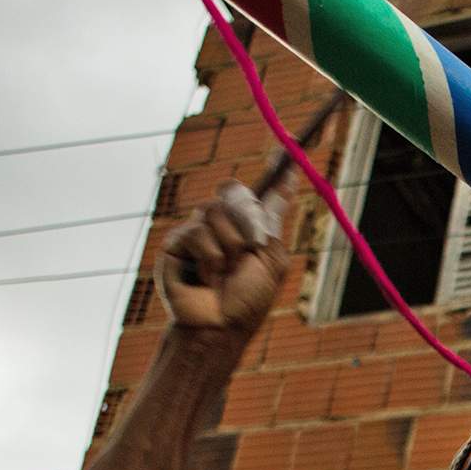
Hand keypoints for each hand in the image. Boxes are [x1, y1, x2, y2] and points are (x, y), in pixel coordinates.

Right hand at [156, 179, 292, 333]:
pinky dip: (209, 258)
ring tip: (225, 274)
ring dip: (229, 247)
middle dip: (247, 220)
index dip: (279, 166)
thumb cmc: (247, 300)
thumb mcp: (271, 258)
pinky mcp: (177, 242)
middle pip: (234, 192)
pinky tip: (205, 278)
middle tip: (251, 249)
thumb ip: (273, 218)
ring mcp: (199, 230)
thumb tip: (290, 176)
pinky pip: (197, 232)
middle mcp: (224, 223)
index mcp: (251, 226)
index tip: (293, 143)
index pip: (264, 189)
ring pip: (214, 212)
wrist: (219, 325)